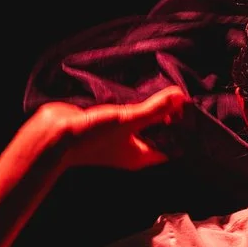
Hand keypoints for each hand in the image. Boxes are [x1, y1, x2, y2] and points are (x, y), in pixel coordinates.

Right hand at [28, 86, 188, 171]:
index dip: (184, 130)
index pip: (172, 145)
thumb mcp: (127, 120)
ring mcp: (119, 137)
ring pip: (143, 122)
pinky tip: (140, 89)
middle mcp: (132, 149)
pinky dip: (135, 104)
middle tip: (183, 95)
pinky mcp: (107, 124)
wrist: (53, 135)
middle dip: (170, 116)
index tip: (193, 110)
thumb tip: (180, 97)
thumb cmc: (91, 135)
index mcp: (141, 156)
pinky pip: (127, 114)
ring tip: (167, 90)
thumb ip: (154, 109)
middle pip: (159, 132)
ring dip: (152, 109)